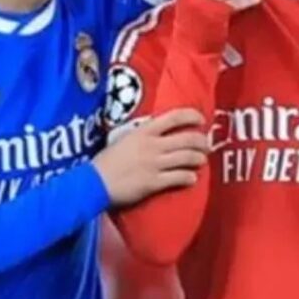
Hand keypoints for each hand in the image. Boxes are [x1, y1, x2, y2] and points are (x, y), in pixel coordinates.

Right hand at [94, 108, 208, 205]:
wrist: (93, 183)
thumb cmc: (104, 162)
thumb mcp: (122, 141)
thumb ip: (140, 137)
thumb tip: (154, 137)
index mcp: (142, 132)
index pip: (173, 117)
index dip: (192, 116)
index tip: (201, 119)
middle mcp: (152, 145)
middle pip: (188, 139)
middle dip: (202, 142)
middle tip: (205, 146)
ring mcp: (155, 164)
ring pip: (189, 158)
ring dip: (199, 159)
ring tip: (200, 162)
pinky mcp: (155, 182)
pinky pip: (180, 178)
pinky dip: (190, 178)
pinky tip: (191, 179)